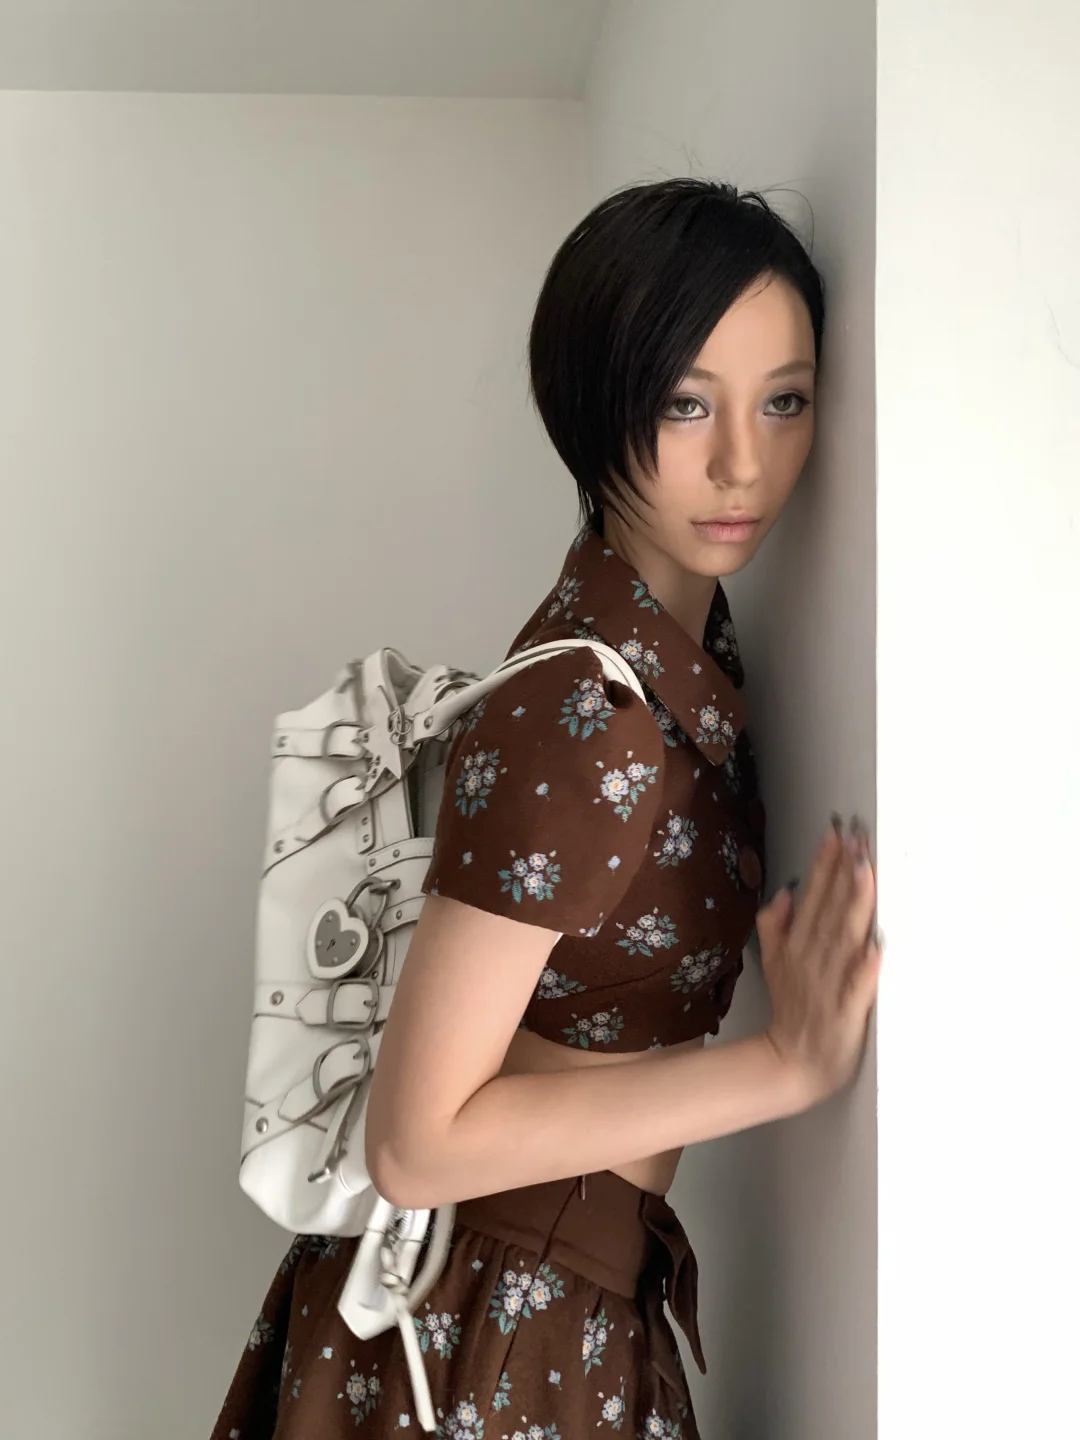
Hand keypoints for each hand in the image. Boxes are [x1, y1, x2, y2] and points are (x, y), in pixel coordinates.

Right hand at [755, 820, 881, 1107]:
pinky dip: (866, 968)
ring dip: (856, 905)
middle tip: (858, 838)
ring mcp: (830, 983)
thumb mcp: (773, 962)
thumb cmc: (792, 1009)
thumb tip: (784, 892)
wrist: (792, 1062)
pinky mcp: (847, 1011)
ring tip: (866, 873)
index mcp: (798, 944)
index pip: (814, 896)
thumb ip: (775, 925)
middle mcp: (813, 957)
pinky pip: (858, 987)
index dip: (825, 864)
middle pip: (831, 908)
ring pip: (845, 938)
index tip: (837, 834)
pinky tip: (878, 946)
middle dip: (843, 871)